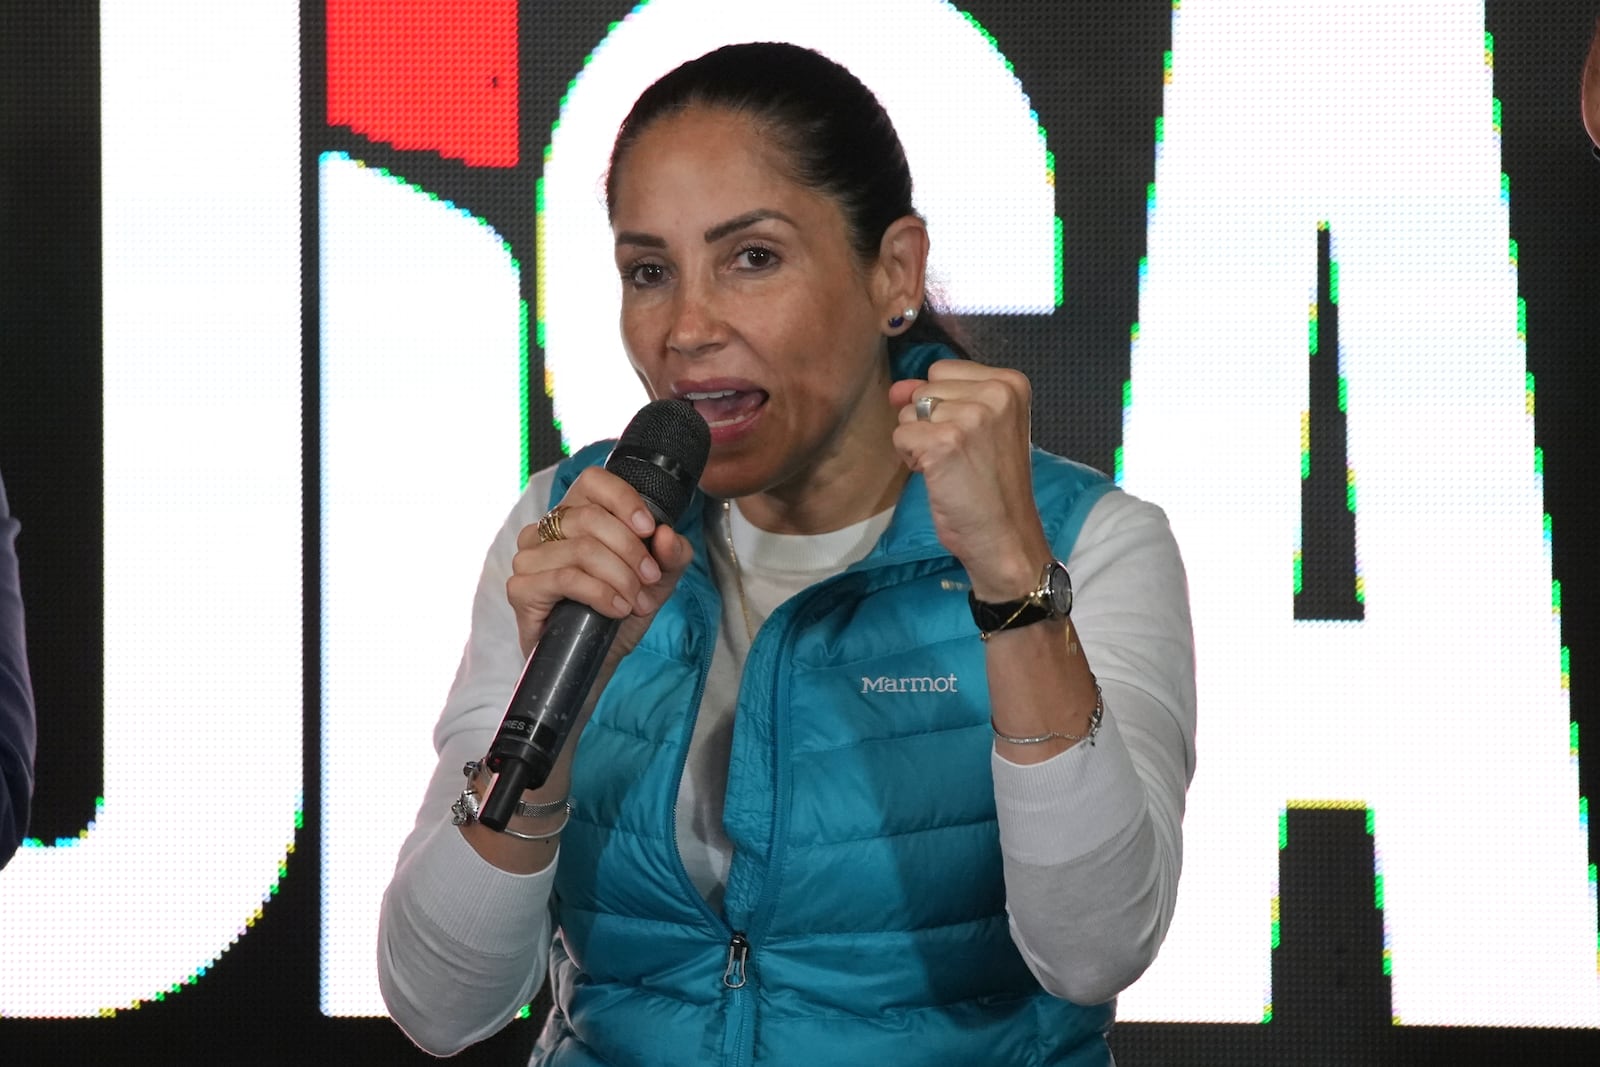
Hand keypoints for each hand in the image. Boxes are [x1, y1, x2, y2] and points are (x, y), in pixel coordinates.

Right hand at [506, 466, 694, 661]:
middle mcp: (545, 529)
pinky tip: (617, 609)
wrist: (595, 661)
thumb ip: (672, 555)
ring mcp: (528, 558)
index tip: (650, 530)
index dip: (624, 500)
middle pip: (591, 518)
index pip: (593, 480)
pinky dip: (601, 594)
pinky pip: (566, 579)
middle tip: (650, 580)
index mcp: (575, 514)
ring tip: (635, 602)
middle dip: (631, 551)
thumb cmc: (620, 612)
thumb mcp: (658, 581)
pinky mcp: (520, 589)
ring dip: (620, 578)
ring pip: (582, 550)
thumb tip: (667, 534)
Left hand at [888, 359, 1051, 599]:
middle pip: (924, 390)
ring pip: (908, 412)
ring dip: (919, 442)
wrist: (1005, 536)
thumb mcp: (979, 428)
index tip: (970, 437)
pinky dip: (911, 459)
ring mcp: (971, 416)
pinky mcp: (945, 442)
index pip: (942, 370)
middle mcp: (995, 393)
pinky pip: (901, 436)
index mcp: (1011, 383)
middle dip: (930, 423)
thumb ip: (941, 398)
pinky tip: (940, 477)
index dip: (943, 406)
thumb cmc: (992, 487)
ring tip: (952, 467)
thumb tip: (897, 388)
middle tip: (961, 457)